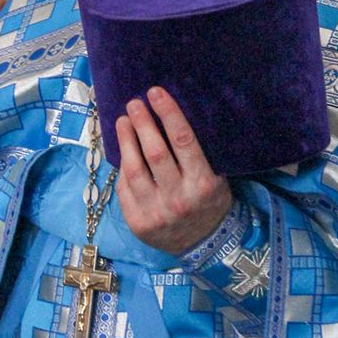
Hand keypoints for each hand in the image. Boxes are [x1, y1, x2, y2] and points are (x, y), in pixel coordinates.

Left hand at [115, 87, 232, 255]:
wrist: (204, 244)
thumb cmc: (209, 200)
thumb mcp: (215, 176)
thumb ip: (196, 152)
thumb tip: (169, 114)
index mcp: (203, 183)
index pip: (183, 140)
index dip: (168, 113)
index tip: (155, 93)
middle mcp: (179, 199)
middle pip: (154, 152)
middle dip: (142, 123)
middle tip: (134, 104)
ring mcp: (156, 213)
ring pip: (133, 169)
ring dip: (126, 140)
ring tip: (122, 121)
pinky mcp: (138, 223)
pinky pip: (124, 188)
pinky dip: (122, 167)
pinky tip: (123, 152)